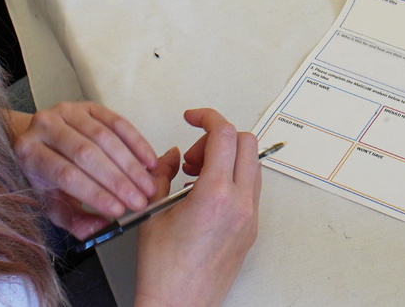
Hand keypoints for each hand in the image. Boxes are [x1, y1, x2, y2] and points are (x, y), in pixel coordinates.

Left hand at [9, 101, 158, 236]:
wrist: (41, 143)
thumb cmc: (46, 176)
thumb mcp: (54, 204)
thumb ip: (75, 220)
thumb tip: (100, 228)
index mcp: (30, 153)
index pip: (66, 174)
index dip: (95, 193)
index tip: (118, 210)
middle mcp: (44, 126)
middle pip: (86, 154)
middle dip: (118, 181)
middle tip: (139, 200)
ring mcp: (67, 111)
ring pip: (104, 137)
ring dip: (131, 164)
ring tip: (147, 185)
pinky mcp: (88, 106)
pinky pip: (117, 122)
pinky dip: (136, 143)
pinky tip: (148, 161)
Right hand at [134, 108, 259, 306]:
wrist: (179, 304)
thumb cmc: (164, 270)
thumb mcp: (152, 211)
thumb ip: (162, 173)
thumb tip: (174, 156)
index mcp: (214, 196)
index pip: (224, 134)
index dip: (207, 117)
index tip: (193, 118)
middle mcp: (240, 205)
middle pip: (247, 143)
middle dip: (219, 138)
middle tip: (194, 156)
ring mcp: (250, 218)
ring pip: (252, 166)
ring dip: (227, 159)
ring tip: (196, 177)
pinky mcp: (251, 230)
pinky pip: (250, 190)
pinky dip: (232, 179)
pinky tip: (205, 195)